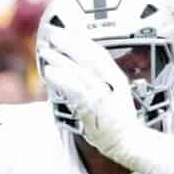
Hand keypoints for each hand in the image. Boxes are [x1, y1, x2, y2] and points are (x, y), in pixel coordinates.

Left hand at [36, 26, 143, 163]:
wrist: (128, 142)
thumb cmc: (117, 122)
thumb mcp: (111, 98)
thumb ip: (97, 85)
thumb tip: (77, 74)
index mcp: (116, 77)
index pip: (97, 53)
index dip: (81, 40)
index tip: (66, 32)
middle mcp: (110, 82)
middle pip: (87, 56)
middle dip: (68, 43)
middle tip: (51, 34)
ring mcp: (102, 93)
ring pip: (79, 70)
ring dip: (60, 59)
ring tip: (45, 51)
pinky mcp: (93, 106)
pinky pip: (75, 89)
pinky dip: (62, 79)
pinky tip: (49, 72)